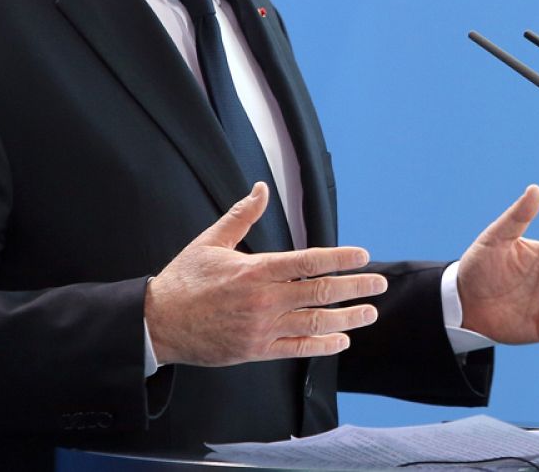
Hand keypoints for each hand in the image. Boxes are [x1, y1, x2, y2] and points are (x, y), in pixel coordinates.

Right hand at [145, 182, 387, 366]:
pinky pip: (297, 349)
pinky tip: (341, 340)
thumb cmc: (184, 281)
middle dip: (355, 287)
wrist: (158, 324)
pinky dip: (323, 345)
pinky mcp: (257, 351)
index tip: (363, 256)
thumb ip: (242, 215)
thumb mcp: (211, 241)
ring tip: (370, 312)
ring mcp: (262, 328)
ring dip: (348, 317)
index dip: (340, 259)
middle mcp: (264, 300)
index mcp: (256, 270)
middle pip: (321, 293)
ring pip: (315, 322)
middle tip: (380, 284)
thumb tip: (261, 188)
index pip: (309, 262)